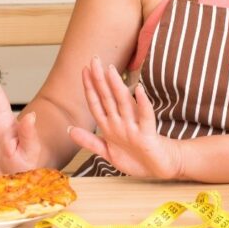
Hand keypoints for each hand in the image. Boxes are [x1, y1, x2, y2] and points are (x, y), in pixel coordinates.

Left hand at [68, 57, 183, 179]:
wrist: (159, 168)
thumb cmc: (135, 158)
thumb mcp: (108, 152)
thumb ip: (89, 141)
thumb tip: (69, 129)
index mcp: (110, 124)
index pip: (97, 103)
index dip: (89, 87)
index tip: (83, 70)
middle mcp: (121, 121)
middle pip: (108, 98)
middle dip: (99, 79)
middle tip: (94, 59)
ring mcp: (134, 126)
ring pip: (124, 103)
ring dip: (117, 86)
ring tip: (110, 70)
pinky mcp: (147, 134)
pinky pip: (146, 116)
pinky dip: (142, 103)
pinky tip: (139, 90)